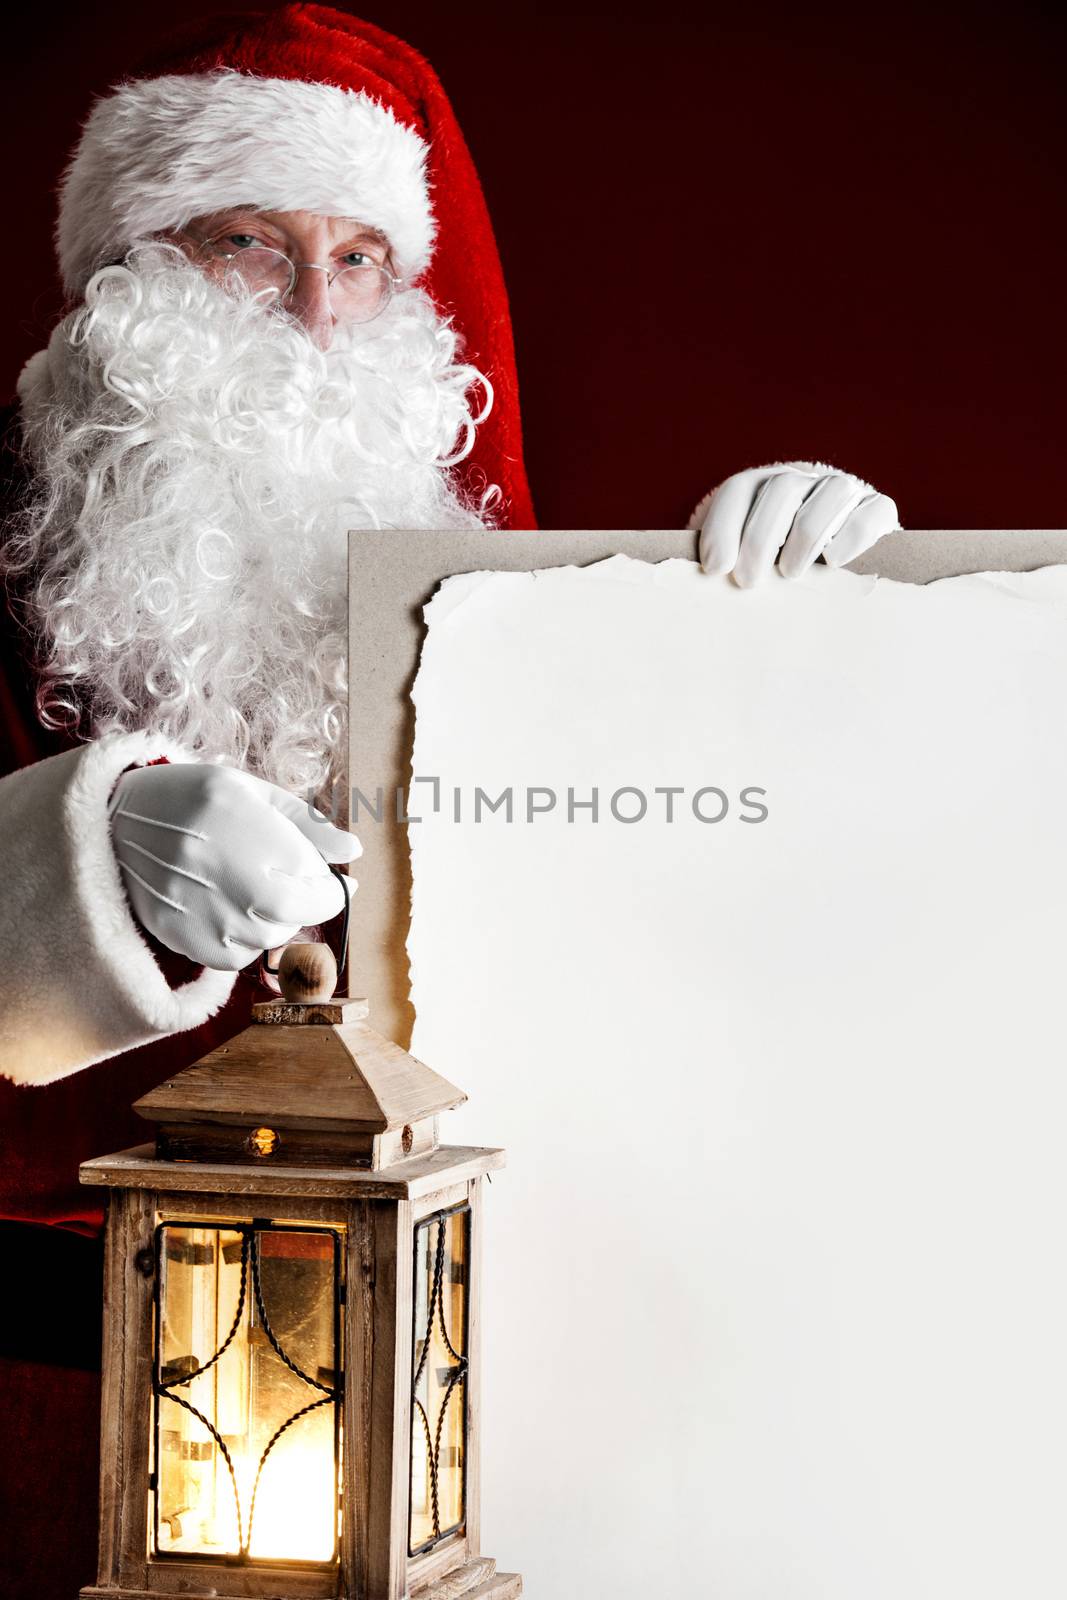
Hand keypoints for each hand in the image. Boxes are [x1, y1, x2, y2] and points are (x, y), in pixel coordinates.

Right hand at [108, 762, 360, 969]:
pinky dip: (240, 936)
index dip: (327, 880)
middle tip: (271, 870)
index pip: (326, 890)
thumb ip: (308, 825)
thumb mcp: (251, 791)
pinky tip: (221, 905)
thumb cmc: (189, 798)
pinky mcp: (190, 944)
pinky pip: (238, 957)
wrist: (112, 821)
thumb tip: (354, 853)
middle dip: (299, 896)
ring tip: (239, 883)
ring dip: (270, 916)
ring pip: (271, 938)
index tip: (319, 870)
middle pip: (301, 915)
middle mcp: (242, 889)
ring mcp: (215, 922)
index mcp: (263, 843)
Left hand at [695, 460, 899, 586]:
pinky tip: (833, 561)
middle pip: (782, 490)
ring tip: (789, 574)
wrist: (837, 564)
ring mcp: (843, 492)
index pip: (740, 490)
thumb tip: (712, 575)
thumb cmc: (776, 571)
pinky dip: (853, 535)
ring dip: (806, 536)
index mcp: (763, 488)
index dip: (723, 526)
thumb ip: (730, 562)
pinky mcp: (878, 509)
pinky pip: (871, 513)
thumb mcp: (750, 564)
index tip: (714, 568)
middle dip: (760, 538)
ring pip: (830, 494)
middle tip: (748, 581)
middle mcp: (804, 482)